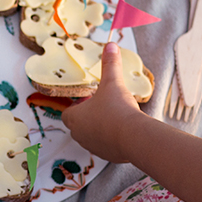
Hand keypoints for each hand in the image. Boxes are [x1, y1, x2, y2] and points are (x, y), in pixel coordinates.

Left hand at [60, 43, 146, 164]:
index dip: (77, 105)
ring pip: (91, 136)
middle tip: (103, 105)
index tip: (89, 99)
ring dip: (99, 127)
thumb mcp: (112, 82)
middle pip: (78, 125)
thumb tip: (110, 46)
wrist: (134, 136)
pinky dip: (110, 138)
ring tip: (114, 116)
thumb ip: (110, 64)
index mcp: (74, 118)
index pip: (67, 113)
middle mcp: (79, 135)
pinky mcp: (106, 155)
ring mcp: (92, 147)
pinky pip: (105, 145)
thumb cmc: (117, 109)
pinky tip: (123, 129)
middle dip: (88, 116)